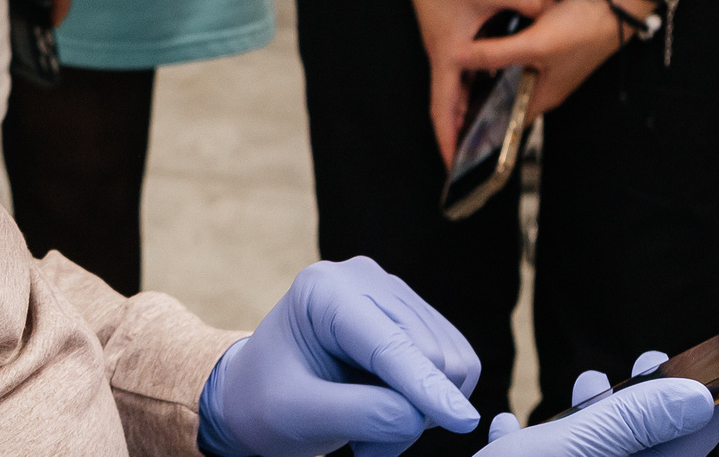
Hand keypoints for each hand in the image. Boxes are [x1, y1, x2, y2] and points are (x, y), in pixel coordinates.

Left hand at [196, 257, 480, 456]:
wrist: (256, 390)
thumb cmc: (267, 401)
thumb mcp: (300, 415)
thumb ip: (362, 415)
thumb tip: (419, 413)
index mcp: (323, 289)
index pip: (389, 345)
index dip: (426, 386)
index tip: (462, 422)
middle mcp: (364, 278)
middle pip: (430, 356)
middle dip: (410, 414)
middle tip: (365, 443)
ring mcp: (394, 293)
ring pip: (450, 365)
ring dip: (419, 413)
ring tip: (368, 427)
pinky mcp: (416, 315)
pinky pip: (456, 367)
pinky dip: (430, 402)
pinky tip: (387, 409)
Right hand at [400, 0, 556, 162]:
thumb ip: (526, 1)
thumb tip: (552, 11)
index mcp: (448, 54)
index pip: (443, 109)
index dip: (448, 141)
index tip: (454, 169)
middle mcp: (444, 53)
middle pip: (450, 103)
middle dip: (461, 133)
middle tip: (478, 158)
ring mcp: (447, 41)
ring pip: (459, 85)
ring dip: (470, 108)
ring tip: (491, 129)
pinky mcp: (453, 28)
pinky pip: (466, 67)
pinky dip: (478, 82)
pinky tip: (499, 81)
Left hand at [470, 0, 627, 121]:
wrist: (615, 3)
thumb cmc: (583, 30)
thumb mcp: (534, 44)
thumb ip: (495, 53)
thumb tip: (457, 57)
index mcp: (545, 95)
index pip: (508, 119)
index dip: (483, 124)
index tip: (456, 123)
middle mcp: (546, 84)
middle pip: (507, 94)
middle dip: (481, 94)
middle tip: (450, 89)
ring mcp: (549, 63)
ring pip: (512, 71)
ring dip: (491, 69)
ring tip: (459, 63)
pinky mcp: (550, 43)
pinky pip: (520, 52)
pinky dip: (504, 49)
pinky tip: (485, 38)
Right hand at [480, 353, 718, 455]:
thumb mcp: (565, 450)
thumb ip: (628, 422)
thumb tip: (698, 397)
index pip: (695, 439)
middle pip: (653, 446)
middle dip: (650, 398)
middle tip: (650, 359)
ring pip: (603, 451)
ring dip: (596, 414)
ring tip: (585, 382)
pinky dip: (537, 441)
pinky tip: (511, 424)